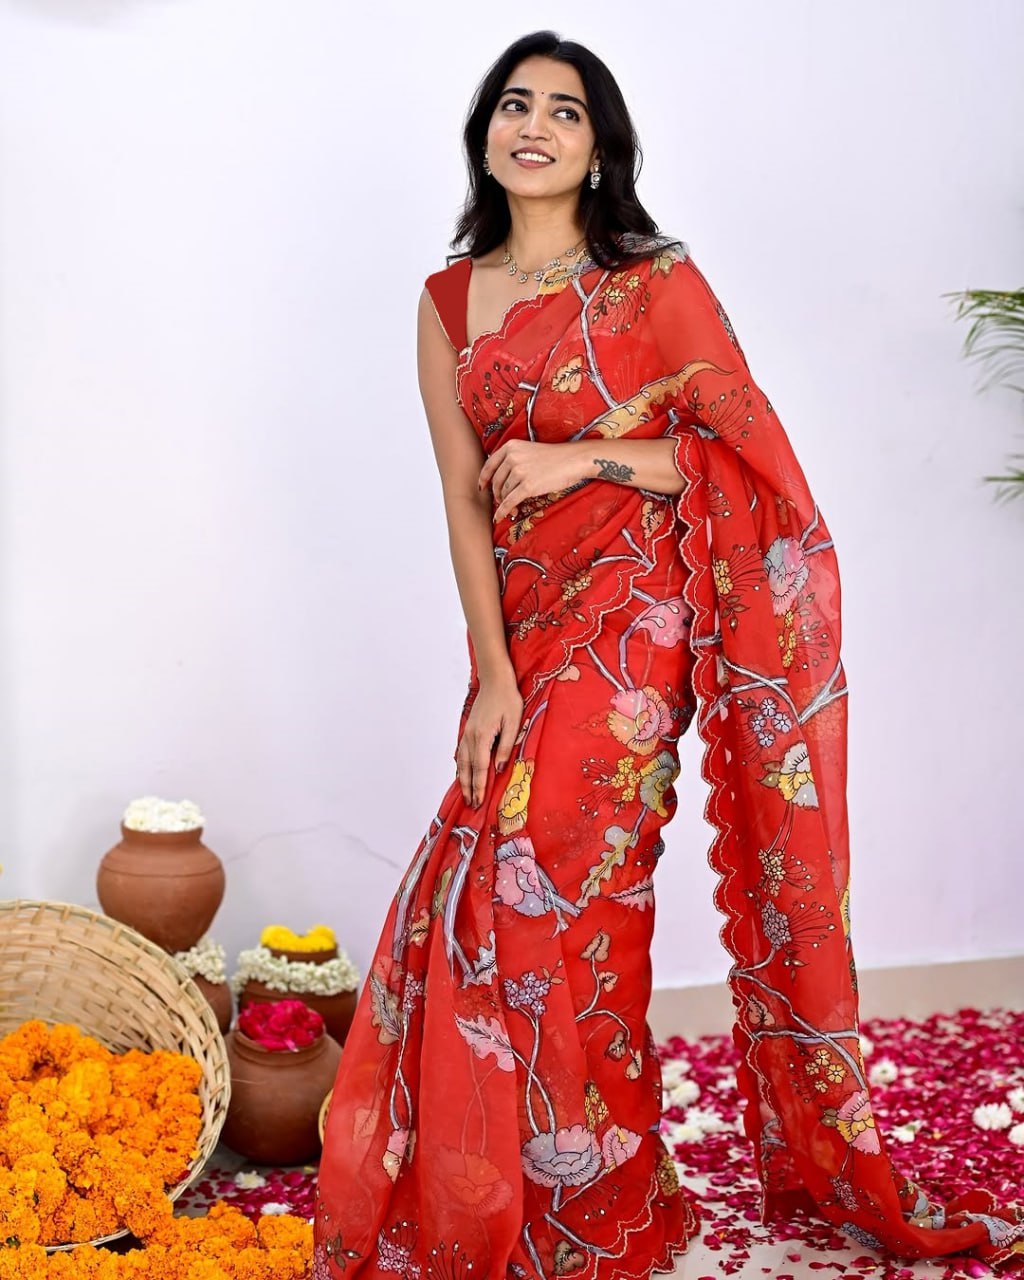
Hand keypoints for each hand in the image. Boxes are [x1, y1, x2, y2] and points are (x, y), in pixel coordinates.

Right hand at [456, 674, 523, 808]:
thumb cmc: (508, 699)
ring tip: (465, 794)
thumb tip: (499, 768)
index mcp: (482, 737)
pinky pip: (461, 752)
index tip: (479, 801)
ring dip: (463, 779)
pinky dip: (460, 766)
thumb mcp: (513, 723)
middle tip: (471, 805)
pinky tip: (462, 773)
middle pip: (467, 768)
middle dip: (469, 788)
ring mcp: (467, 733)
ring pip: (461, 761)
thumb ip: (505, 746)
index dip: (480, 787)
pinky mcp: (468, 730)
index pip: (480, 768)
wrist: (495, 680)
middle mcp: (471, 737)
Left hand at [479, 440, 585, 523]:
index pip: (490, 464)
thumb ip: (513, 460)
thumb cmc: (554, 458)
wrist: (572, 460)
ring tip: (512, 509)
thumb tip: (500, 480)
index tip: (482, 487)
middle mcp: (512, 457)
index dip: (484, 478)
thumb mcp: (528, 451)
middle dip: (497, 495)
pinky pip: (509, 502)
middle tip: (502, 502)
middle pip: (496, 481)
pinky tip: (501, 517)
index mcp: (511, 446)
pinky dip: (503, 511)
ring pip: (504, 493)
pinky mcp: (528, 485)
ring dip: (505, 504)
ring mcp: (519, 471)